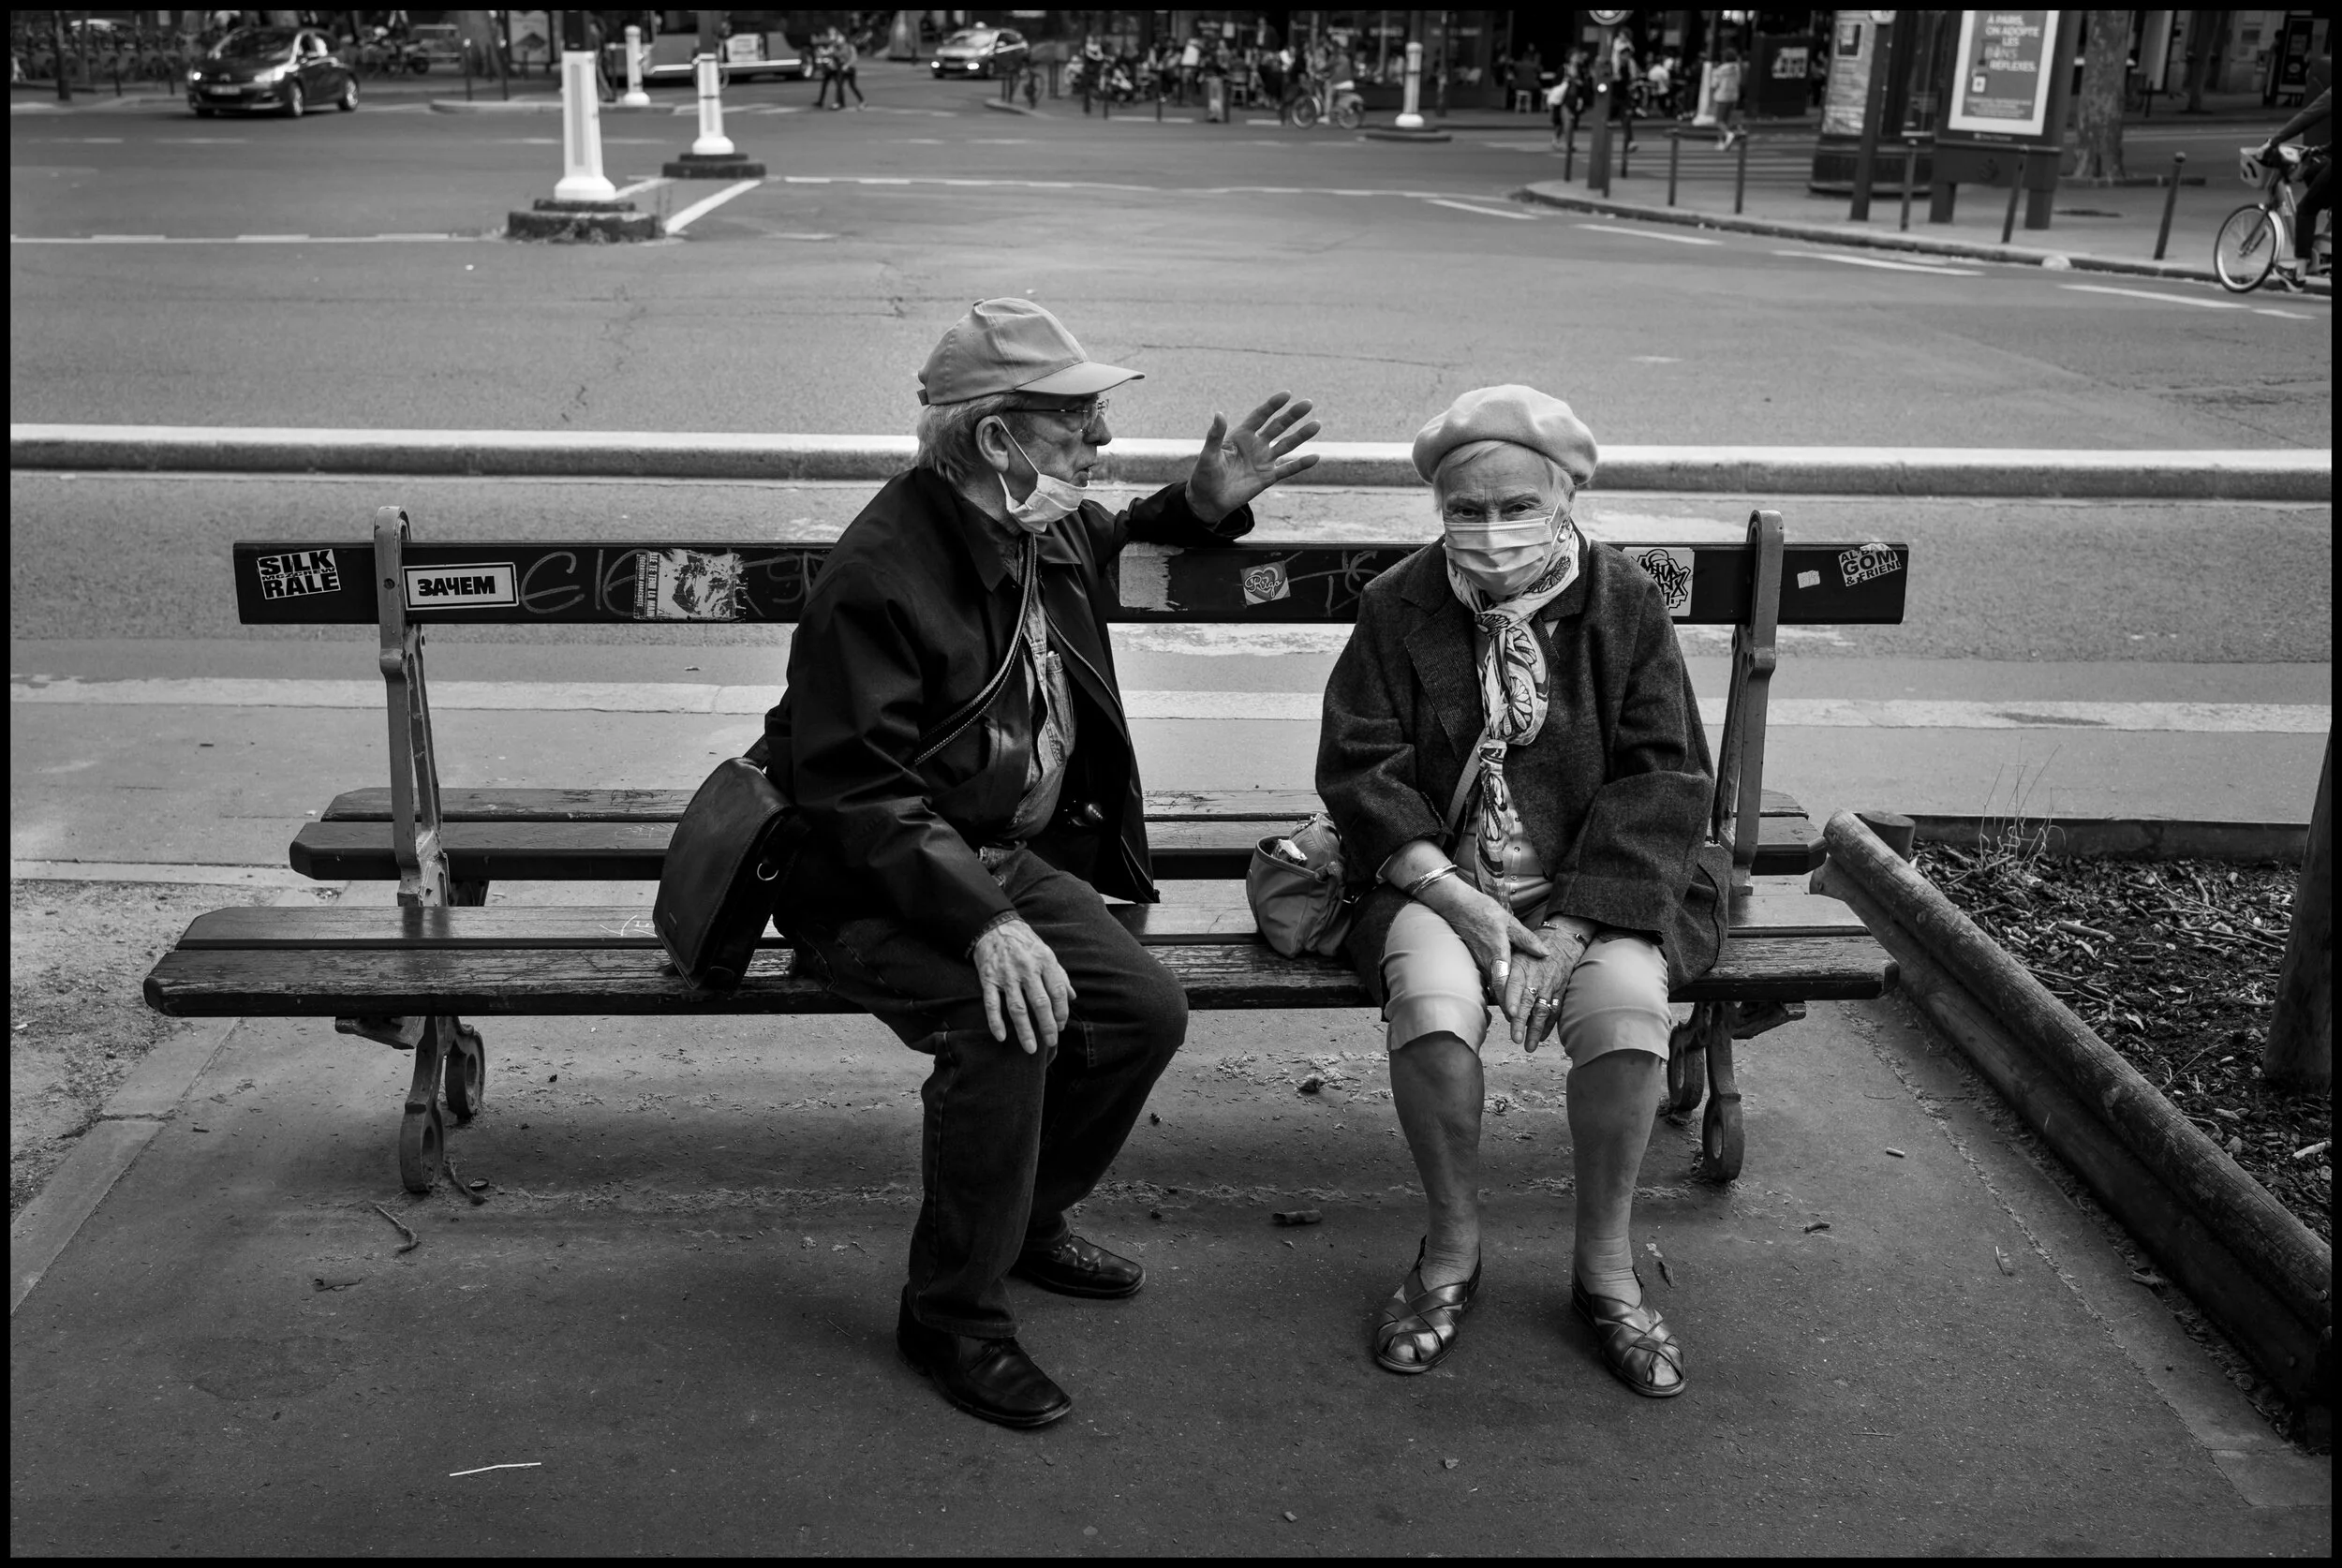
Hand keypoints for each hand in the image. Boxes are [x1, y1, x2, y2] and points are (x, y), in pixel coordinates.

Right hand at [971, 917, 1073, 1053]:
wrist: (994, 927)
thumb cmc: (1024, 943)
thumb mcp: (1046, 953)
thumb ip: (1059, 975)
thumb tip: (1072, 996)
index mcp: (1044, 961)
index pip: (1057, 991)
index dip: (1061, 1011)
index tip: (1061, 1025)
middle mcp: (1026, 969)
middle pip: (1040, 1003)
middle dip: (1048, 1025)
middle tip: (1052, 1042)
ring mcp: (1006, 975)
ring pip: (1017, 1008)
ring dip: (1025, 1030)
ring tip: (1031, 1049)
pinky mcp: (988, 979)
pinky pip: (992, 1004)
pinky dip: (995, 1022)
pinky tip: (1002, 1037)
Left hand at [1184, 391, 1322, 522]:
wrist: (1208, 500)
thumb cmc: (1204, 475)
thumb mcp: (1208, 455)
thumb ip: (1215, 435)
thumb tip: (1219, 414)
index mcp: (1241, 436)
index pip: (1260, 416)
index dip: (1272, 405)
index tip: (1286, 394)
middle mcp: (1255, 445)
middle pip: (1277, 427)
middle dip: (1292, 415)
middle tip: (1308, 403)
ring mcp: (1263, 461)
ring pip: (1286, 445)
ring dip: (1301, 435)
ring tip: (1316, 424)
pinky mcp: (1267, 478)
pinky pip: (1287, 469)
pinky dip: (1301, 464)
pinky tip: (1315, 457)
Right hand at [1418, 878, 1550, 1014]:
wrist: (1456, 906)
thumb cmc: (1483, 911)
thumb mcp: (1509, 921)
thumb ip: (1527, 939)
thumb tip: (1545, 953)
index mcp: (1497, 953)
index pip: (1502, 982)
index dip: (1508, 999)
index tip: (1515, 1014)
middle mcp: (1486, 962)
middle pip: (1497, 991)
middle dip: (1508, 1009)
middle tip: (1519, 1026)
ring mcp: (1479, 964)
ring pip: (1492, 988)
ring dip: (1502, 1002)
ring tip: (1516, 1018)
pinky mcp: (1475, 962)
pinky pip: (1486, 981)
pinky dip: (1495, 991)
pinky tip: (1504, 998)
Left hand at [1502, 917, 1597, 1050]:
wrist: (1562, 941)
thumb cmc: (1531, 949)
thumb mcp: (1515, 950)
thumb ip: (1504, 970)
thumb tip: (1490, 991)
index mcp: (1522, 968)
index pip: (1516, 984)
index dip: (1512, 999)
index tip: (1509, 1012)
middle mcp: (1537, 979)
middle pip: (1528, 1002)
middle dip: (1522, 1022)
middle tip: (1515, 1038)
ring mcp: (1550, 987)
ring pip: (1543, 1010)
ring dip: (1535, 1029)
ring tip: (1528, 1045)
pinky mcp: (1560, 992)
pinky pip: (1555, 1011)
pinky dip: (1549, 1025)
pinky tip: (1540, 1037)